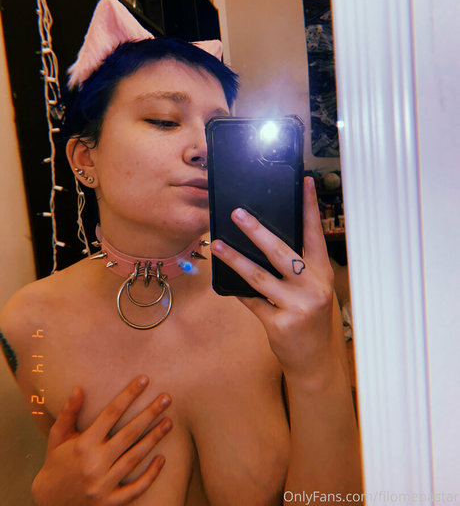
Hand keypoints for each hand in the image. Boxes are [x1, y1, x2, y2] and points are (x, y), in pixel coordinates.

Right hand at [32, 376, 171, 505]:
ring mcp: (102, 485)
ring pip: (135, 458)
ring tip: (169, 422)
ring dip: (154, 439)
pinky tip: (162, 459)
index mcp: (82, 444)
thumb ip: (68, 413)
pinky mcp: (109, 502)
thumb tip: (78, 388)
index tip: (144, 379)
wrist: (50, 502)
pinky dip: (150, 475)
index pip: (111, 413)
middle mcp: (93, 464)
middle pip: (128, 433)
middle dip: (150, 414)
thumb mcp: (57, 436)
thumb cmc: (56, 462)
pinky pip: (135, 490)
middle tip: (167, 398)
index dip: (128, 394)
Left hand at [210, 177, 335, 379]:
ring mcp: (298, 306)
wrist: (314, 359)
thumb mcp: (311, 289)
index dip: (310, 207)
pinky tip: (226, 281)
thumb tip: (262, 242)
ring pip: (259, 276)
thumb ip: (295, 268)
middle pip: (281, 252)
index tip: (304, 182)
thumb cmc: (309, 317)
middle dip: (257, 231)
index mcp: (321, 272)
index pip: (315, 234)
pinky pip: (252, 301)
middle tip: (237, 213)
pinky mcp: (281, 324)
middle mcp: (313, 286)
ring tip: (217, 244)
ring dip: (235, 258)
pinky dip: (238, 291)